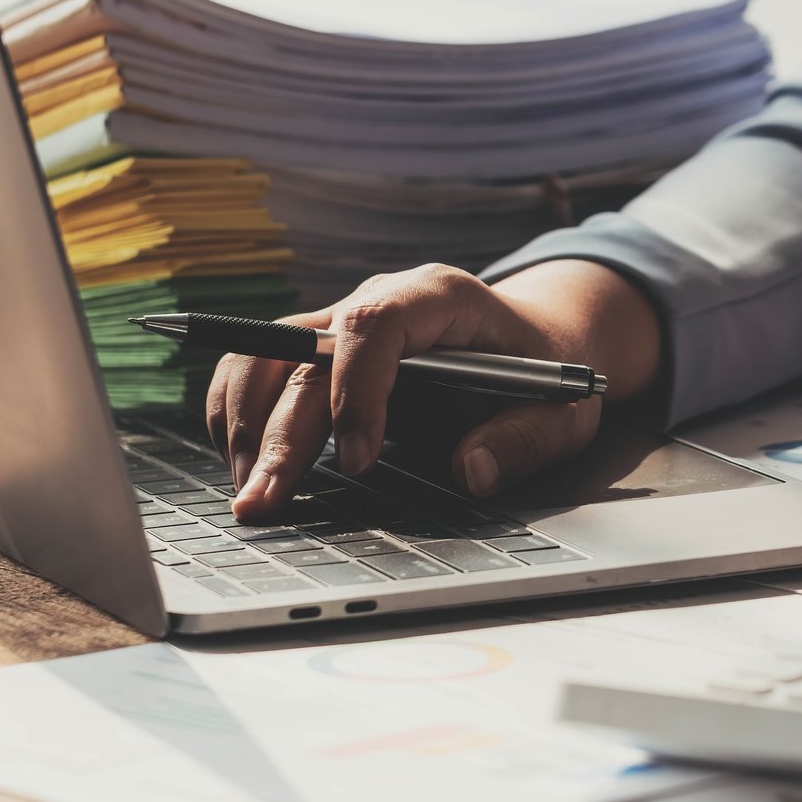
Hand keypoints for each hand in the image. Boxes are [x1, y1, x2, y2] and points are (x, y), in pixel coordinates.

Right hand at [207, 260, 659, 521]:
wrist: (535, 337)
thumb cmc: (546, 370)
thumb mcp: (562, 408)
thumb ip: (523, 439)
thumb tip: (472, 472)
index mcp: (440, 298)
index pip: (375, 325)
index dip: (356, 390)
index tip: (357, 461)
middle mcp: (379, 299)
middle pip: (307, 355)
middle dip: (282, 434)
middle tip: (265, 503)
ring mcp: (342, 321)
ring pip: (264, 354)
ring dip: (245, 424)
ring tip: (249, 494)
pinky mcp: (320, 349)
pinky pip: (259, 368)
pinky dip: (239, 414)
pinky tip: (244, 467)